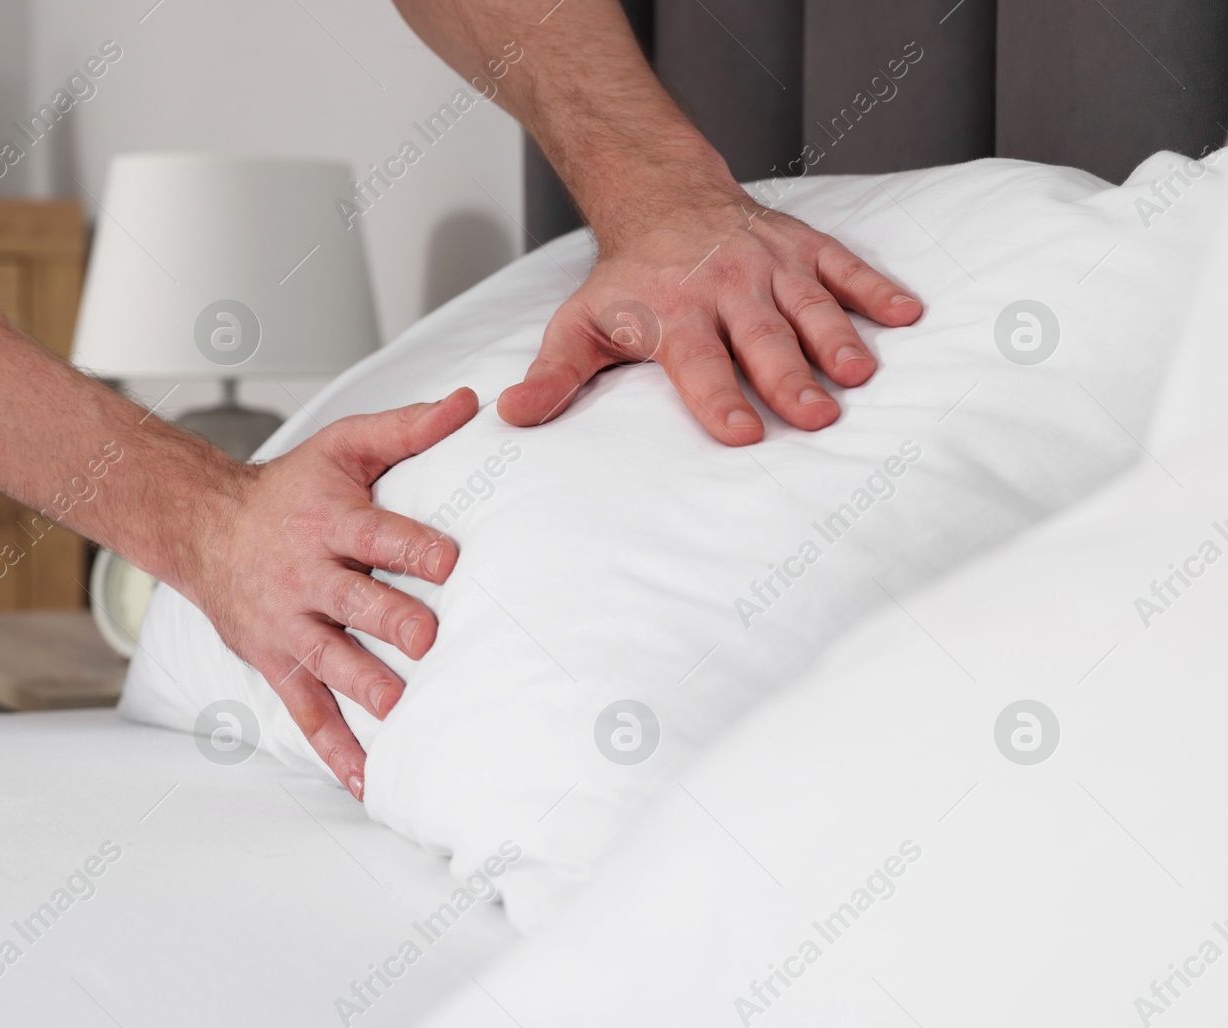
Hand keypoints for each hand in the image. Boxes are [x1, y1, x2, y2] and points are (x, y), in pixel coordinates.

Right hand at [184, 388, 479, 800]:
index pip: (373, 534)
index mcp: (328, 522)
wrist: (204, 527)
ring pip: (329, 661)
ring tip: (402, 708)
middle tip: (428, 639)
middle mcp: (306, 576)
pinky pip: (307, 712)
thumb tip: (469, 403)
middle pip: (353, 602)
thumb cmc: (289, 490)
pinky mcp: (277, 663)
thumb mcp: (343, 447)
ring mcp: (288, 625)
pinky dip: (336, 750)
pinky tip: (369, 781)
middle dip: (390, 621)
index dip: (410, 547)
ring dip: (366, 686)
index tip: (447, 562)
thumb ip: (406, 428)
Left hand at [497, 192, 922, 444]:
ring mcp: (770, 267)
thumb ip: (554, 375)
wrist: (663, 201)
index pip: (698, 364)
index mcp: (674, 315)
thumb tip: (512, 415)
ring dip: (837, 337)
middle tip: (817, 416)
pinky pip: (845, 267)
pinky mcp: (805, 249)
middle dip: (789, 378)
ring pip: (808, 305)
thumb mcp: (579, 325)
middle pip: (761, 340)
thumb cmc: (626, 282)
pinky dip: (877, 288)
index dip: (717, 398)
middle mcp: (725, 289)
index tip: (739, 433)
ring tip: (862, 374)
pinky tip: (908, 315)